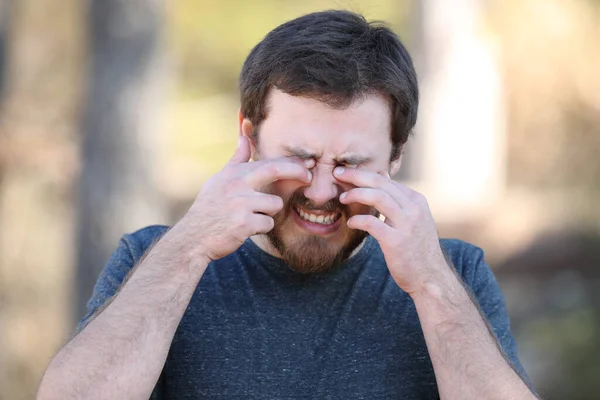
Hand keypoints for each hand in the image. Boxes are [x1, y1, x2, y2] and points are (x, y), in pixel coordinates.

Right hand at [173, 136, 312, 261]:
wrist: (194, 237)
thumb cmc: (210, 207)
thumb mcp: (220, 179)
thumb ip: (237, 159)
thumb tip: (244, 134)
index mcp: (234, 173)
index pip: (268, 162)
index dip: (291, 162)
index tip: (307, 164)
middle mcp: (237, 184)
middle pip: (275, 170)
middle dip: (297, 171)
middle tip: (308, 177)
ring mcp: (240, 203)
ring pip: (274, 205)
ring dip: (268, 213)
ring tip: (250, 217)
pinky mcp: (244, 224)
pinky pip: (268, 224)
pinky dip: (260, 229)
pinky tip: (245, 229)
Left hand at [334, 167, 448, 294]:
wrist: (430, 277)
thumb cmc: (417, 248)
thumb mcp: (413, 218)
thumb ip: (398, 199)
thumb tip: (382, 175)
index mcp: (416, 200)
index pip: (386, 179)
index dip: (363, 174)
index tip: (346, 173)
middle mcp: (413, 209)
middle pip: (380, 182)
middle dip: (356, 175)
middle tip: (337, 173)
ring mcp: (406, 224)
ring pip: (377, 197)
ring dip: (356, 194)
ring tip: (342, 197)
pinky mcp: (396, 241)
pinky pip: (372, 223)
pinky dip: (358, 219)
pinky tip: (350, 222)